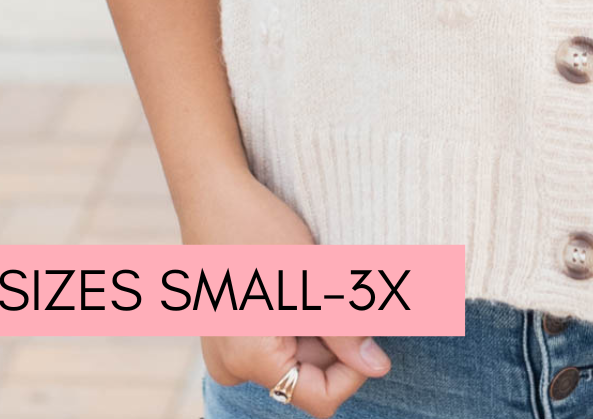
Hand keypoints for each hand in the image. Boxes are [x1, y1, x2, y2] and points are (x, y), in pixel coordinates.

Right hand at [182, 167, 392, 416]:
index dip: (352, 368)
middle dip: (333, 339)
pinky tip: (296, 283)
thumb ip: (346, 330)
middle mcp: (231, 368)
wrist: (211, 194)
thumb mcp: (313, 279)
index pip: (319, 397)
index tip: (365, 327)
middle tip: (335, 289)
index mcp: (249, 361)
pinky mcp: (227, 334)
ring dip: (317, 325)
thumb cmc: (259, 229)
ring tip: (312, 281)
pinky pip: (275, 341)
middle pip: (308, 375)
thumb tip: (380, 368)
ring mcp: (225, 352)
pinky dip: (298, 318)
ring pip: (295, 355)